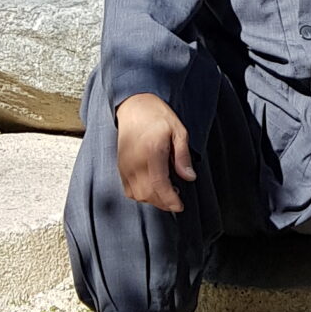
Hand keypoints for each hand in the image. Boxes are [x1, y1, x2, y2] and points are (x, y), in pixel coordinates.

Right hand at [115, 93, 196, 212]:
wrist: (133, 105)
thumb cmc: (157, 116)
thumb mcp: (178, 130)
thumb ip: (183, 156)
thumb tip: (190, 177)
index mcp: (152, 152)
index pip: (159, 185)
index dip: (170, 200)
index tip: (180, 206)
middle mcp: (135, 161)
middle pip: (147, 194)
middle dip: (164, 203)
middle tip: (177, 200)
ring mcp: (125, 165)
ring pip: (137, 195)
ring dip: (153, 200)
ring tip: (167, 192)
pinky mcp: (120, 166)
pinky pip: (129, 190)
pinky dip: (141, 195)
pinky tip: (153, 188)